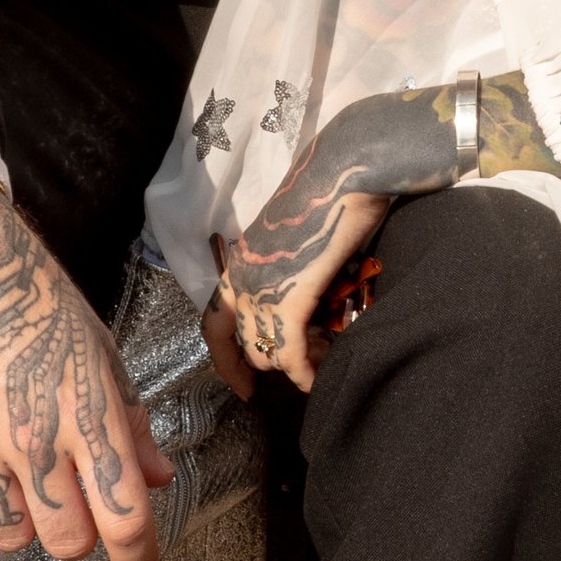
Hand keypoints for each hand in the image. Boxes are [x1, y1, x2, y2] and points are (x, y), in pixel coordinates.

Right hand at [0, 184, 173, 560]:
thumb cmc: (39, 306)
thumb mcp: (102, 354)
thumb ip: (131, 423)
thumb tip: (158, 479)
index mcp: (87, 415)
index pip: (124, 515)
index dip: (138, 555)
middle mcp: (35, 438)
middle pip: (68, 541)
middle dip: (82, 537)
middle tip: (77, 509)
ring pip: (11, 537)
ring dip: (27, 524)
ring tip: (25, 484)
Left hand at [210, 73, 558, 395]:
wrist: (346, 173)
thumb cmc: (332, 200)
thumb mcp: (297, 246)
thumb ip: (290, 277)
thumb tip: (305, 307)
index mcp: (240, 261)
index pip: (214, 325)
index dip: (228, 361)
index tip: (246, 387)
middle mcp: (239, 276)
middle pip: (241, 344)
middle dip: (275, 362)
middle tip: (311, 364)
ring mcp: (259, 287)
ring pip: (266, 352)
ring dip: (298, 363)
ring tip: (327, 357)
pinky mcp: (286, 297)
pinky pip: (288, 350)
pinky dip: (304, 370)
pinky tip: (317, 377)